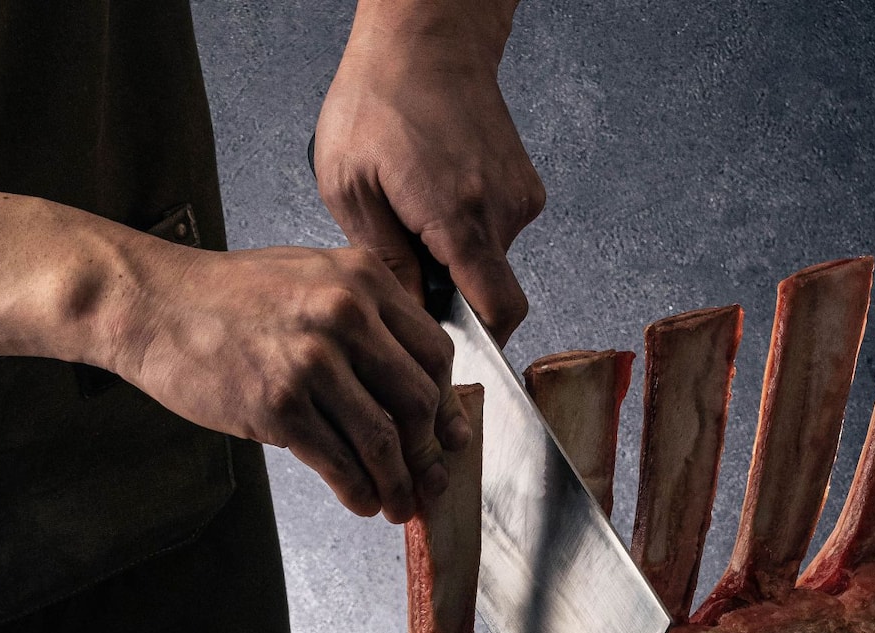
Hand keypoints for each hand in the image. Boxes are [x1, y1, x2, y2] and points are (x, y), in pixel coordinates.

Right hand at [112, 242, 471, 522]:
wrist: (156, 305)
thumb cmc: (225, 297)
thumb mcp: (307, 277)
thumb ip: (360, 314)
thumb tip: (403, 382)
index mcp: (361, 278)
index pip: (432, 352)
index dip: (447, 406)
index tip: (450, 436)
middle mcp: (345, 315)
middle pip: (417, 399)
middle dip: (430, 454)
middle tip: (432, 482)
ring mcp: (312, 361)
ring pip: (381, 439)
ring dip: (396, 482)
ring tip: (397, 504)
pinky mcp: (278, 405)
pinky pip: (337, 460)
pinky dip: (356, 489)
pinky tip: (360, 500)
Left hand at [314, 0, 542, 344]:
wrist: (427, 35)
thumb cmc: (379, 99)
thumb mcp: (351, 188)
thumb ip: (386, 263)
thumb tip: (408, 320)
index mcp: (460, 217)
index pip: (498, 315)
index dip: (475, 347)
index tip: (444, 355)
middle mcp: (503, 210)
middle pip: (488, 295)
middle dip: (447, 299)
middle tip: (401, 270)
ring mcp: (519, 196)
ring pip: (489, 264)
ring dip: (450, 261)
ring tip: (408, 219)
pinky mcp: (523, 184)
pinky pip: (493, 233)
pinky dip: (462, 233)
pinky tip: (427, 201)